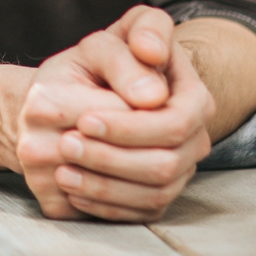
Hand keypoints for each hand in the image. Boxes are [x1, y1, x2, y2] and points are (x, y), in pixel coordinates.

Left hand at [17, 7, 211, 221]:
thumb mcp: (107, 43)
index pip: (175, 123)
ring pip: (153, 193)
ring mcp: (179, 170)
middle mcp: (193, 138)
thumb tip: (151, 95)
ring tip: (62, 172)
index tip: (84, 120)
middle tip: (64, 144)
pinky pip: (139, 213)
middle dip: (111, 158)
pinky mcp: (157, 195)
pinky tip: (72, 190)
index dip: (131, 127)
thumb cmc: (97, 64)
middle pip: (164, 164)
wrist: (80, 95)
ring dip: (104, 186)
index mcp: (192, 97)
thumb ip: (133, 45)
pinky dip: (104, 206)